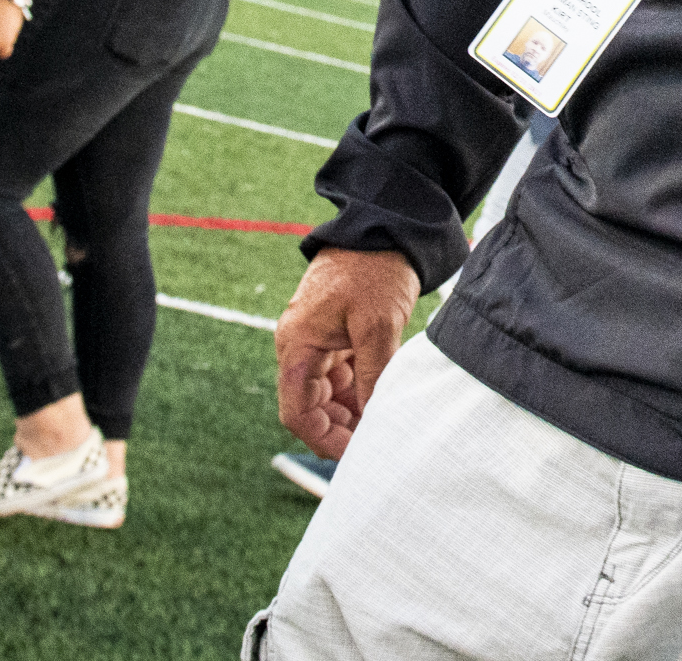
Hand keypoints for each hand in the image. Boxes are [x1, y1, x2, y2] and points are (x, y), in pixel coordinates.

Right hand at [274, 247, 418, 457]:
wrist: (384, 225)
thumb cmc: (373, 270)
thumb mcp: (376, 326)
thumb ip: (373, 376)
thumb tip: (375, 420)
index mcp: (298, 345)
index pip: (297, 411)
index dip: (322, 439)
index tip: (353, 456)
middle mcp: (301, 347)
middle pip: (311, 406)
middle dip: (339, 430)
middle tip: (375, 447)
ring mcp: (319, 341)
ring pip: (329, 394)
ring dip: (352, 414)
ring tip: (383, 429)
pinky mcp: (338, 334)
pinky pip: (342, 376)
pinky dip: (360, 392)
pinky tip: (382, 403)